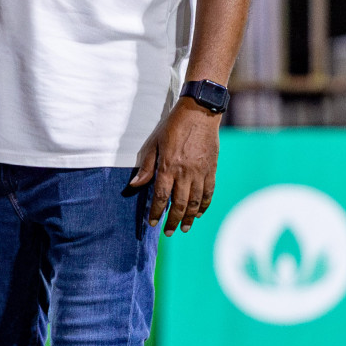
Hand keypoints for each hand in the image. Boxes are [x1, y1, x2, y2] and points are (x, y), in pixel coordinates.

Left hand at [129, 98, 221, 234]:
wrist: (199, 113)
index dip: (155, 212)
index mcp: (168, 166)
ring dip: (189, 218)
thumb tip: (134, 185)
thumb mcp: (153, 143)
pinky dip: (204, 205)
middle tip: (169, 232)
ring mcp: (200, 172)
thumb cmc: (172, 126)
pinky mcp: (211, 170)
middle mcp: (185, 173)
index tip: (152, 222)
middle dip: (173, 221)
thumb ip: (146, 166)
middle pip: (179, 204)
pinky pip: (208, 193)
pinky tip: (199, 213)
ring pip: (195, 202)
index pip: (160, 196)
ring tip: (185, 228)